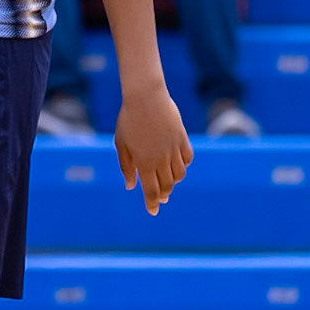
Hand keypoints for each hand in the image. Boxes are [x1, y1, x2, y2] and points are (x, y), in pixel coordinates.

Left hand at [114, 84, 193, 215]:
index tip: (153, 212)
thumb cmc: (129, 119)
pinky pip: (187, 158)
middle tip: (160, 198)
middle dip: (163, 194)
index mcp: (144, 162)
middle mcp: (161, 159)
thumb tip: (131, 186)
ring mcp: (174, 149)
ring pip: (179, 174)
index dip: (152, 203)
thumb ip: (126, 166)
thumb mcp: (122, 143)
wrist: (146, 97)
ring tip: (168, 182)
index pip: (151, 191)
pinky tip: (177, 165)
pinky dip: (183, 165)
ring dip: (174, 181)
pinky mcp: (182, 138)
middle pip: (166, 185)